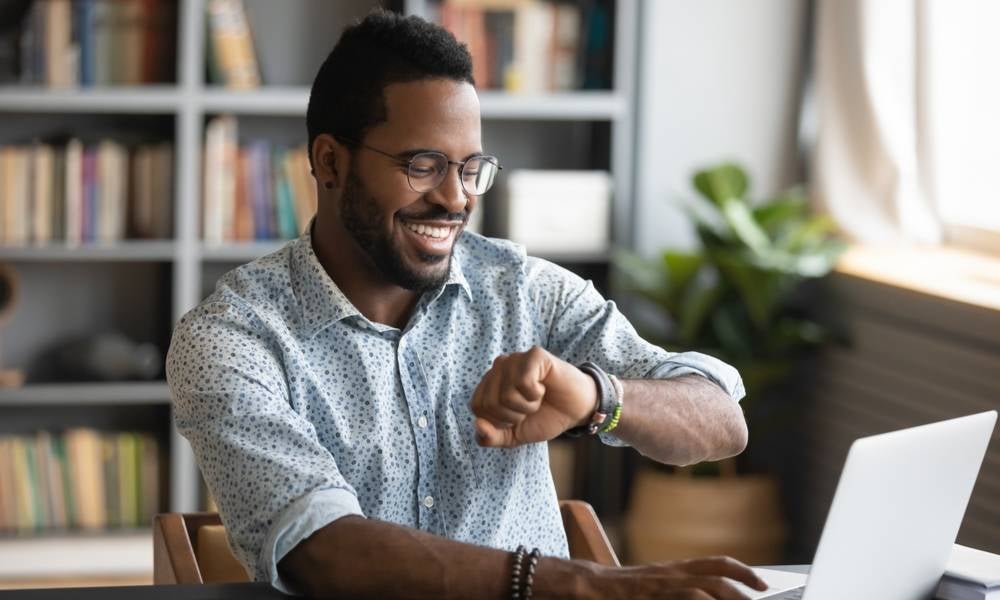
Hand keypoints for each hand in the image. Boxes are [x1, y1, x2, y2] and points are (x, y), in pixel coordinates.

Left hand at [470, 346, 597, 446]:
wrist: (576, 411)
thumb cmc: (544, 418)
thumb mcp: (512, 435)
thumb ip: (490, 437)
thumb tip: (478, 424)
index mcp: (490, 383)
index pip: (477, 407)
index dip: (499, 421)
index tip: (517, 417)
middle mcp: (499, 367)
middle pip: (490, 402)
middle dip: (513, 416)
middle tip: (530, 409)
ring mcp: (516, 358)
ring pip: (506, 394)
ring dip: (527, 406)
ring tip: (538, 399)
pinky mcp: (534, 355)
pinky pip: (523, 382)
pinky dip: (535, 394)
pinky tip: (543, 388)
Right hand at [591, 556, 769, 598]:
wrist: (589, 587)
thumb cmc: (623, 591)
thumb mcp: (656, 583)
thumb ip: (682, 588)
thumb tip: (710, 593)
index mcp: (676, 568)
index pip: (716, 563)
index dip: (743, 571)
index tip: (763, 583)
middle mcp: (673, 574)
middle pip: (717, 579)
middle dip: (743, 591)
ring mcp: (662, 587)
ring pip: (705, 590)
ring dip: (728, 599)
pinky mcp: (652, 597)